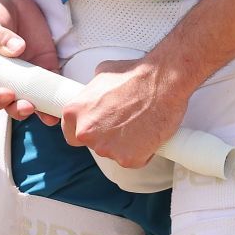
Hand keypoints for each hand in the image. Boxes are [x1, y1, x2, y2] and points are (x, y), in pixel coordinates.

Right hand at [0, 0, 62, 123]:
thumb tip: (18, 49)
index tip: (4, 94)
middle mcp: (5, 80)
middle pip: (10, 104)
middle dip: (18, 109)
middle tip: (27, 105)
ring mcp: (26, 76)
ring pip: (32, 100)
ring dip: (39, 110)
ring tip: (47, 115)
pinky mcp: (45, 66)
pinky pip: (51, 85)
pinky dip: (56, 95)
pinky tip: (61, 101)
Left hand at [60, 57, 195, 168]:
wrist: (163, 81)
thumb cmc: (134, 74)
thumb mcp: (102, 75)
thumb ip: (91, 93)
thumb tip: (92, 97)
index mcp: (74, 112)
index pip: (71, 134)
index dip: (86, 131)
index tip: (97, 128)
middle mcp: (86, 133)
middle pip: (93, 145)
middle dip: (106, 137)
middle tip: (123, 122)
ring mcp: (107, 149)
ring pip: (113, 153)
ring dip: (124, 144)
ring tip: (138, 123)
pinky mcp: (128, 159)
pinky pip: (133, 160)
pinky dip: (141, 151)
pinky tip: (148, 133)